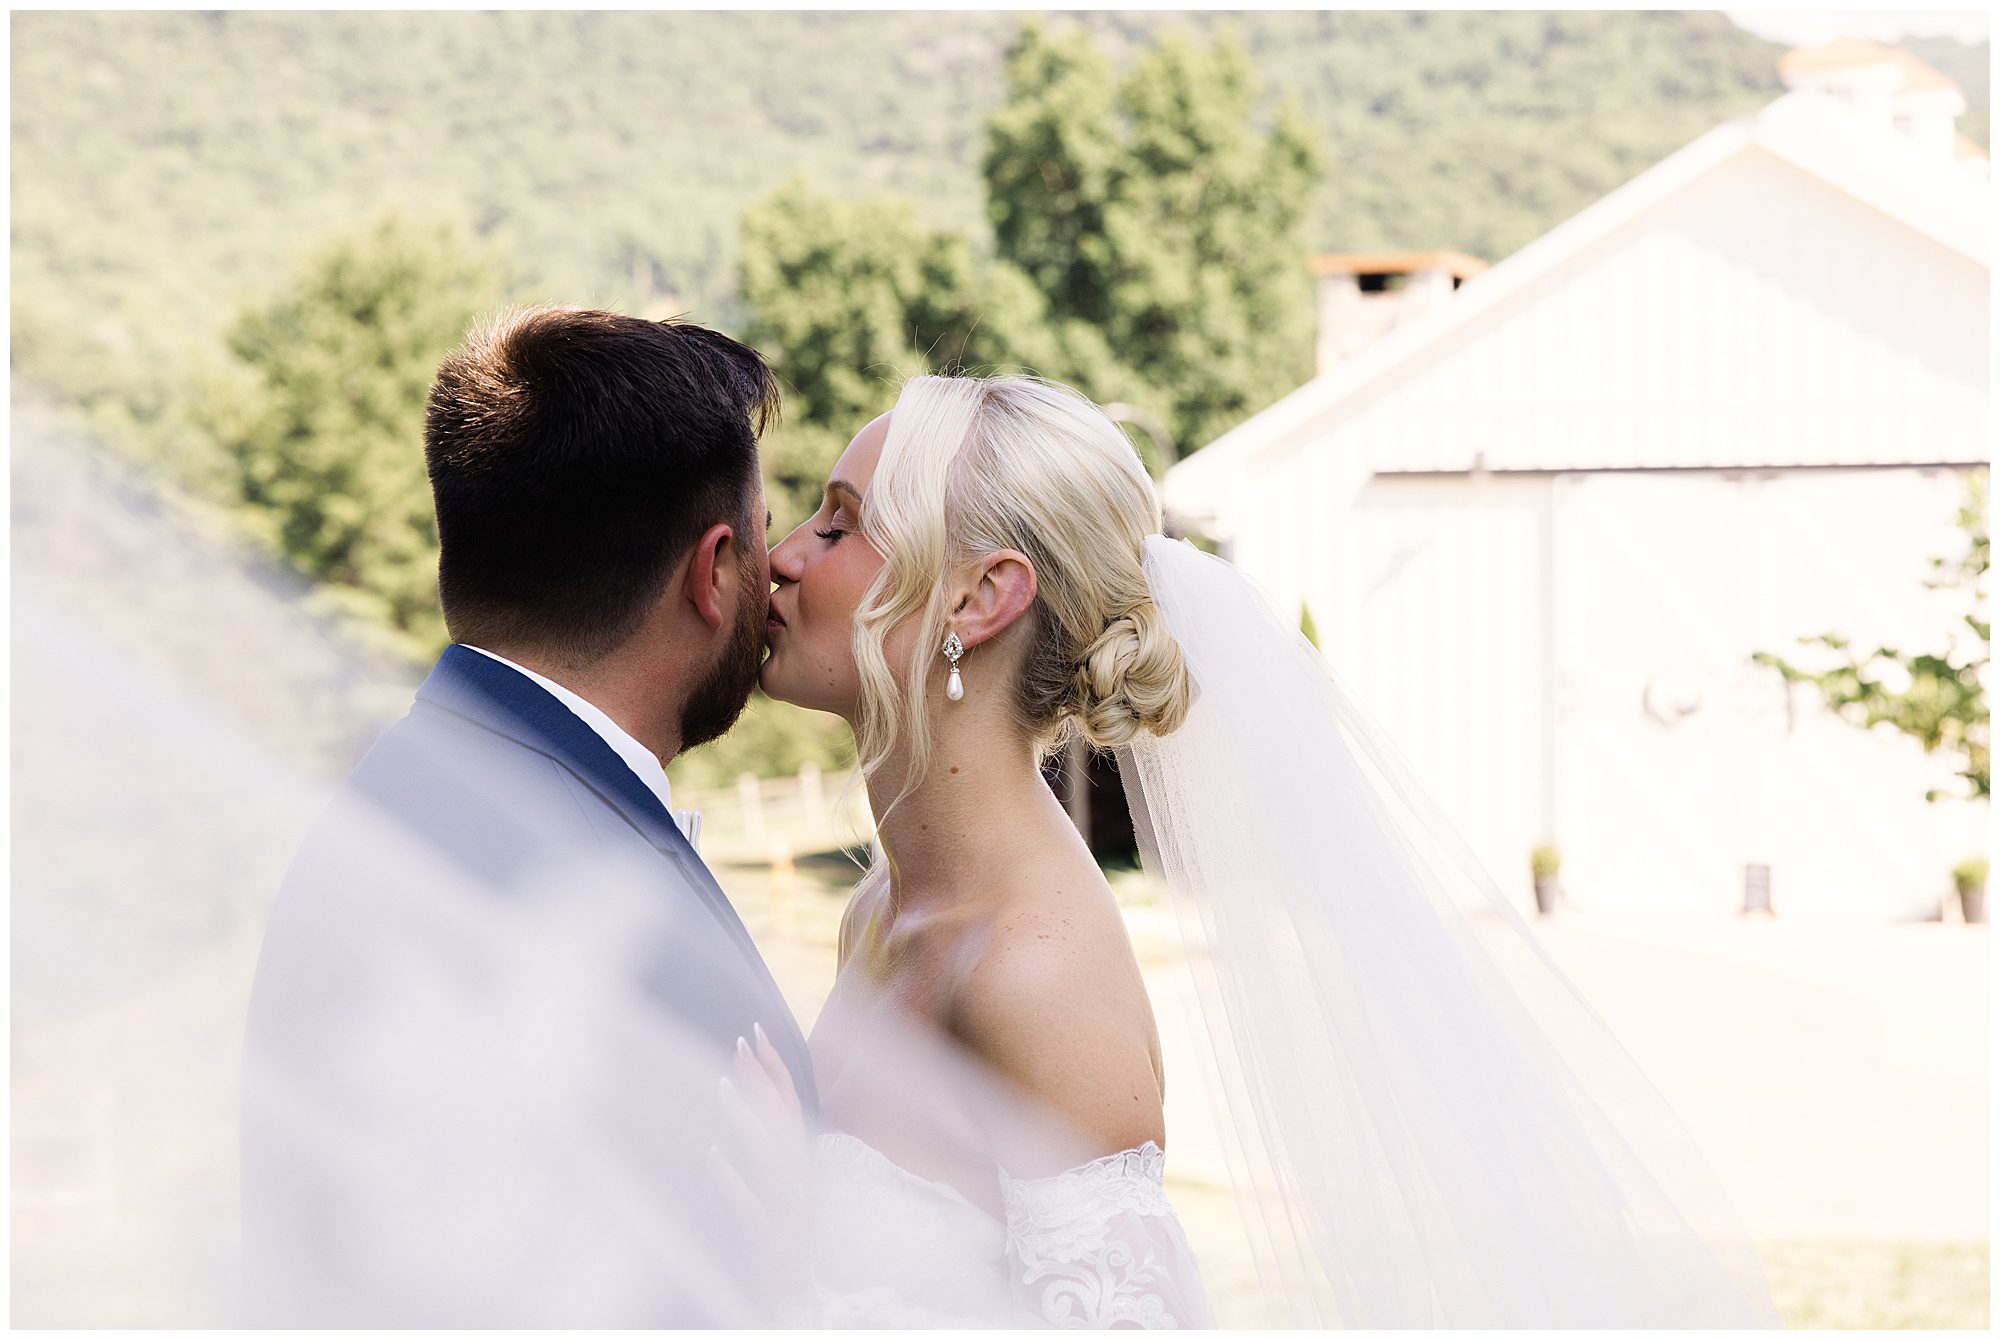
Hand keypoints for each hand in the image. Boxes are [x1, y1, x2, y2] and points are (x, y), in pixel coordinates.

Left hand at [706, 1023, 813, 1318]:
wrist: (793, 1300)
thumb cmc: (779, 1239)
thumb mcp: (778, 1185)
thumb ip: (766, 1144)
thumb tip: (743, 1096)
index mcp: (802, 1165)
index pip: (791, 1105)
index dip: (775, 1067)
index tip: (755, 1032)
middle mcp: (800, 1181)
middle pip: (783, 1120)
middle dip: (761, 1079)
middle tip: (737, 1042)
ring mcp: (788, 1210)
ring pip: (770, 1156)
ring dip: (745, 1118)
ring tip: (718, 1086)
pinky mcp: (769, 1240)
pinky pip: (751, 1205)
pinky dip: (732, 1180)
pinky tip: (711, 1156)